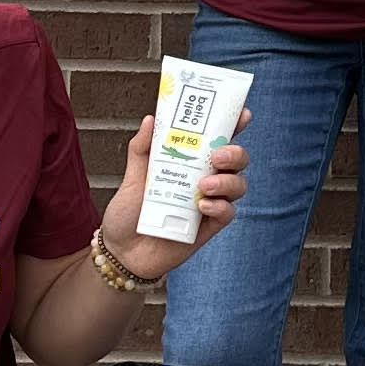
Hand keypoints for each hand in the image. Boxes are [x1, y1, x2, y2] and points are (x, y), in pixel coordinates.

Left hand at [97, 130, 248, 281]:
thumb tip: (151, 119)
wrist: (122, 251)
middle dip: (235, 153)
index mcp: (190, 162)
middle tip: (217, 155)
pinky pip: (227, 213)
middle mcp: (204, 179)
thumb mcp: (132, 176)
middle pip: (237, 160)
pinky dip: (220, 206)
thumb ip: (142, 148)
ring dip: (228, 181)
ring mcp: (209, 203)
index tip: (242, 114)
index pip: (219, 139)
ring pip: (238, 185)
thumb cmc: (128, 213)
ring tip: (206, 184)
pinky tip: (202, 205)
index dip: (234, 125)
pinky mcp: (208, 227)